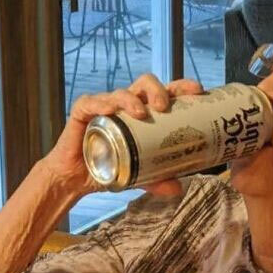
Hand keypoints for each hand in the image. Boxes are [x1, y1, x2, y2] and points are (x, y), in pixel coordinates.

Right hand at [43, 75, 203, 196]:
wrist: (75, 179)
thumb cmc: (108, 167)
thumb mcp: (137, 175)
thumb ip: (156, 180)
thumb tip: (178, 188)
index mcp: (142, 113)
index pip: (164, 93)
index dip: (180, 87)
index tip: (197, 90)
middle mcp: (124, 105)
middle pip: (144, 84)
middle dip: (158, 90)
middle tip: (165, 106)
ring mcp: (103, 105)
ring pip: (121, 92)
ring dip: (133, 99)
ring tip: (142, 112)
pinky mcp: (83, 111)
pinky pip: (92, 102)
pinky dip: (102, 103)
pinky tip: (111, 109)